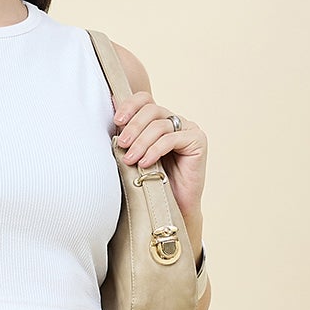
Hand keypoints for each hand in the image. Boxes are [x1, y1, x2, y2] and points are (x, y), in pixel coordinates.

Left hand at [112, 92, 206, 227]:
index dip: (130, 105)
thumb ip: (127, 136)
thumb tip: (111, 109)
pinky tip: (145, 163)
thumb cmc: (151, 183)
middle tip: (121, 145)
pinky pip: (171, 139)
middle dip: (133, 127)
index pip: (145, 100)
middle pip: (151, 110)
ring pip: (159, 126)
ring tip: (130, 160)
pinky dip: (155, 150)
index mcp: (160, 119)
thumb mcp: (134, 155)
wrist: (173, 209)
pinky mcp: (198, 140)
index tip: (116, 120)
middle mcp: (175, 121)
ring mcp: (188, 129)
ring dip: (141, 142)